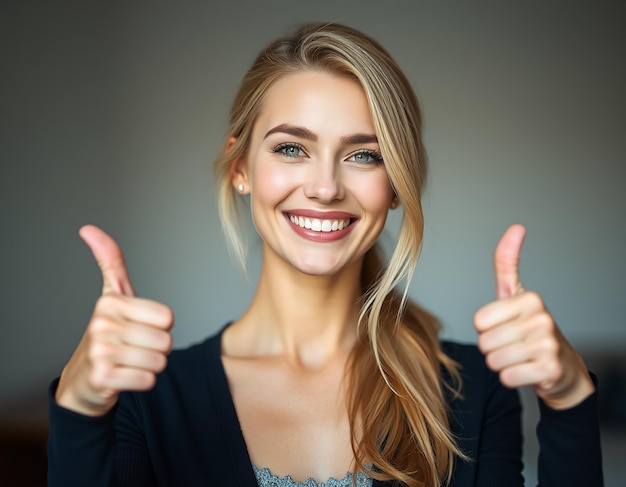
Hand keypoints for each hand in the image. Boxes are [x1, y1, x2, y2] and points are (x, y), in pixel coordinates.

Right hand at [55, 225, 172, 415]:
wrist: (84, 380)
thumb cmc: (108, 335)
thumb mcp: (113, 296)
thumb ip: (110, 262)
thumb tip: (88, 228)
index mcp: (110, 302)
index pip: (167, 317)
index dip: (160, 327)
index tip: (139, 328)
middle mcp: (102, 323)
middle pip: (166, 341)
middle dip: (156, 349)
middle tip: (134, 349)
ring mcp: (100, 351)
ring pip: (159, 362)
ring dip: (150, 367)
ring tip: (129, 363)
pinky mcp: (102, 377)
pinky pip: (148, 380)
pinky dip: (143, 382)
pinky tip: (125, 377)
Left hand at [474, 224, 593, 409]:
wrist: (561, 367)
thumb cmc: (529, 327)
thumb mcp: (514, 293)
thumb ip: (507, 262)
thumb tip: (516, 227)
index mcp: (530, 298)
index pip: (479, 320)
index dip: (485, 328)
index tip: (504, 325)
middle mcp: (542, 318)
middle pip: (485, 342)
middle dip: (492, 347)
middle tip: (512, 344)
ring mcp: (548, 344)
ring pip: (494, 361)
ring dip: (501, 363)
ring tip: (519, 356)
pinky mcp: (550, 369)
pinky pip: (507, 377)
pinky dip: (511, 378)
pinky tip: (526, 370)